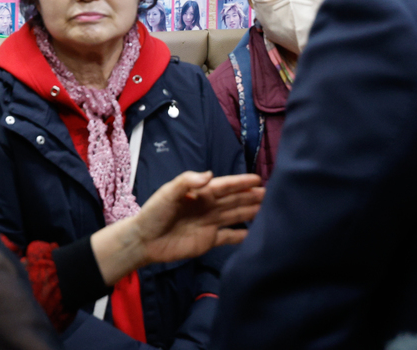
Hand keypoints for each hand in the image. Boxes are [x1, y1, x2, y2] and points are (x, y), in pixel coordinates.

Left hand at [90, 171, 262, 284]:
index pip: (225, 186)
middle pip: (234, 200)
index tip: (258, 179)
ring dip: (250, 212)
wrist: (144, 240)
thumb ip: (188, 181)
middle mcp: (208, 206)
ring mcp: (209, 223)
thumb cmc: (154, 212)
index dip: (241, 182)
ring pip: (235, 216)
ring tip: (269, 209)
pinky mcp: (208, 241)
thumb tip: (210, 175)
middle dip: (251, 196)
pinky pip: (229, 237)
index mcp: (200, 192)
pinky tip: (254, 234)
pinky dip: (241, 236)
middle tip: (272, 194)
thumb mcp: (168, 192)